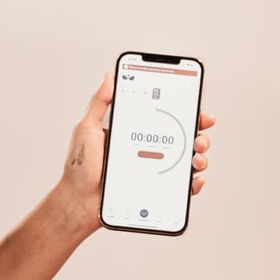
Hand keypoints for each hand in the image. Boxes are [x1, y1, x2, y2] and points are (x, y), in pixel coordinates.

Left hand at [52, 73, 216, 238]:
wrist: (79, 202)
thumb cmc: (80, 167)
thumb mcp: (87, 128)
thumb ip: (99, 103)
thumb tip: (110, 77)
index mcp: (135, 132)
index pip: (164, 117)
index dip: (184, 110)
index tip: (196, 105)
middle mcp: (147, 150)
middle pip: (182, 138)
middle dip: (199, 133)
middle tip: (199, 135)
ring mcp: (153, 170)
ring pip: (187, 161)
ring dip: (200, 157)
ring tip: (197, 158)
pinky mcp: (155, 189)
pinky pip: (181, 187)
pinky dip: (193, 183)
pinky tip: (194, 180)